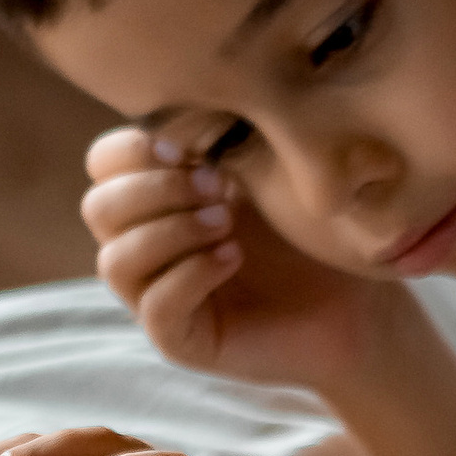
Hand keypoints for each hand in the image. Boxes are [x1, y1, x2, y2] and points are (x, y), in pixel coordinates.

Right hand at [82, 126, 413, 390]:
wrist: (358, 306)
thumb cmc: (313, 235)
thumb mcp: (266, 174)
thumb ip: (220, 142)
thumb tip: (185, 113)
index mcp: (158, 199)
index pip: (102, 164)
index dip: (131, 151)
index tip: (186, 151)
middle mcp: (147, 247)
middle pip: (98, 208)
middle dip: (155, 190)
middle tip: (220, 189)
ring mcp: (158, 296)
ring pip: (116, 260)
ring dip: (170, 232)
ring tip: (226, 224)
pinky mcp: (181, 341)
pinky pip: (156, 307)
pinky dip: (191, 275)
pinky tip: (234, 258)